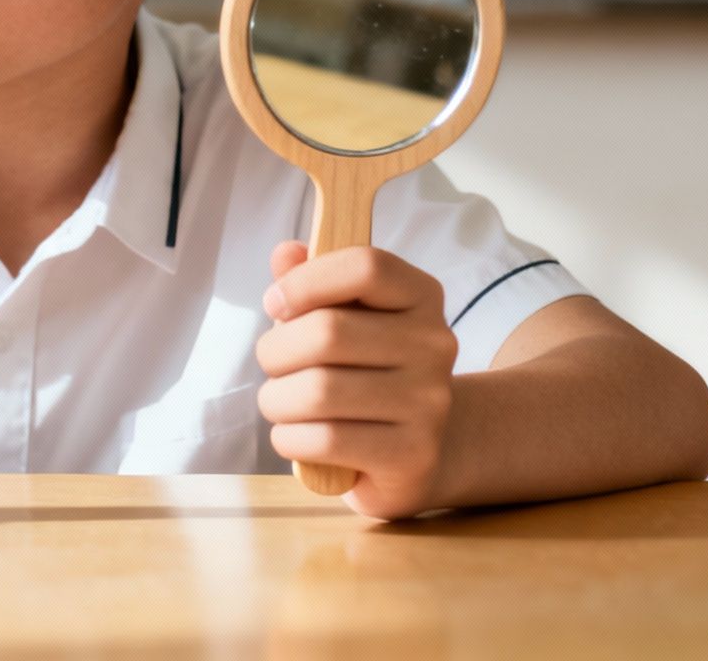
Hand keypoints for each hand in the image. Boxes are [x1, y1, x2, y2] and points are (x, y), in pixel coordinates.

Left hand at [254, 242, 460, 519]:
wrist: (416, 449)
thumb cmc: (364, 370)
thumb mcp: (342, 317)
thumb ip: (311, 281)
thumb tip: (285, 254)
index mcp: (421, 296)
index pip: (365, 266)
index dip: (306, 280)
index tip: (275, 302)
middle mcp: (435, 345)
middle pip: (328, 332)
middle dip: (275, 351)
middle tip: (272, 365)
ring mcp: (429, 403)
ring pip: (318, 392)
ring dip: (277, 400)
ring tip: (281, 403)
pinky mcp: (413, 454)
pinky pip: (324, 440)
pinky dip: (290, 438)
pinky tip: (295, 435)